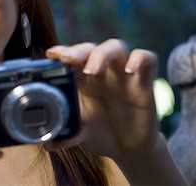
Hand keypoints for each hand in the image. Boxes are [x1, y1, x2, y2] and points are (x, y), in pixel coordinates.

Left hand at [44, 39, 159, 159]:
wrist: (129, 149)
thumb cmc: (101, 134)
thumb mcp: (82, 135)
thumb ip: (67, 136)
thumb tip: (48, 145)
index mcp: (80, 79)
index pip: (70, 57)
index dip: (60, 51)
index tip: (51, 55)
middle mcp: (100, 71)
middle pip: (89, 48)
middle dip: (77, 50)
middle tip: (67, 59)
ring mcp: (122, 73)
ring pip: (115, 47)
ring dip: (102, 54)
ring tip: (91, 71)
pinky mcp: (144, 80)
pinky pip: (147, 58)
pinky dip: (140, 59)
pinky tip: (130, 70)